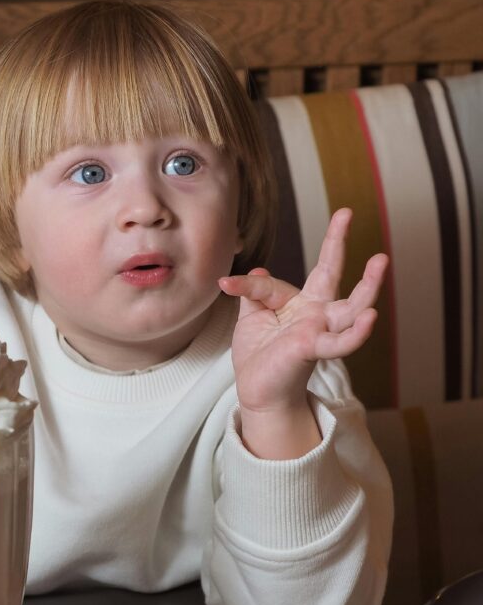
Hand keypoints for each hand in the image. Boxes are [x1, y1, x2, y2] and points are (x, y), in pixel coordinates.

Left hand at [219, 207, 386, 429]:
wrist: (258, 391)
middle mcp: (315, 313)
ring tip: (382, 262)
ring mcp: (319, 330)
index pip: (273, 283)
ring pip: (350, 308)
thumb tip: (257, 267)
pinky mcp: (316, 350)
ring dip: (368, 287)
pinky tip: (370, 318)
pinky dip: (356, 333)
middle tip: (346, 213)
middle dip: (338, 243)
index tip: (224, 283)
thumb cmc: (259, 357)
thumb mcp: (251, 319)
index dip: (247, 284)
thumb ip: (255, 294)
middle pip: (331, 275)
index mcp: (298, 304)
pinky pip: (341, 343)